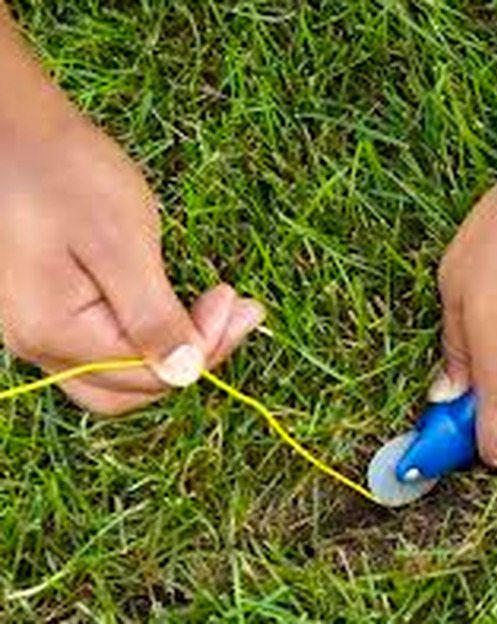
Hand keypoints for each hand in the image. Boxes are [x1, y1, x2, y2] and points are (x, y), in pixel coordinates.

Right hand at [0, 112, 261, 413]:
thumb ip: (152, 315)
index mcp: (55, 333)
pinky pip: (107, 345)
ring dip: (175, 349)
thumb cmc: (67, 175)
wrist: (16, 131)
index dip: (205, 348)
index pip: (150, 374)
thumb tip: (186, 373)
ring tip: (219, 308)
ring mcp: (41, 330)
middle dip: (194, 358)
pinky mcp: (51, 310)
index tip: (239, 304)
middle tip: (238, 312)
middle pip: (132, 388)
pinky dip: (150, 334)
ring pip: (120, 373)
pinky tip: (177, 305)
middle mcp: (40, 345)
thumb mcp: (120, 243)